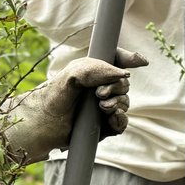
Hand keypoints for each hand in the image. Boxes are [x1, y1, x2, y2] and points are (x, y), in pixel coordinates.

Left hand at [3, 49, 147, 162]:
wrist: (44, 124)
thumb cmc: (54, 95)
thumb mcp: (74, 75)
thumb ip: (98, 69)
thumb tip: (124, 75)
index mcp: (94, 71)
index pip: (117, 60)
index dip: (130, 58)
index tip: (140, 62)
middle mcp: (101, 88)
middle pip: (124, 84)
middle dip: (117, 88)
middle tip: (99, 94)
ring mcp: (104, 107)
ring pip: (125, 103)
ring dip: (118, 104)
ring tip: (102, 108)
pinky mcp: (104, 126)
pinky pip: (122, 123)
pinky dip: (121, 120)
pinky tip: (113, 118)